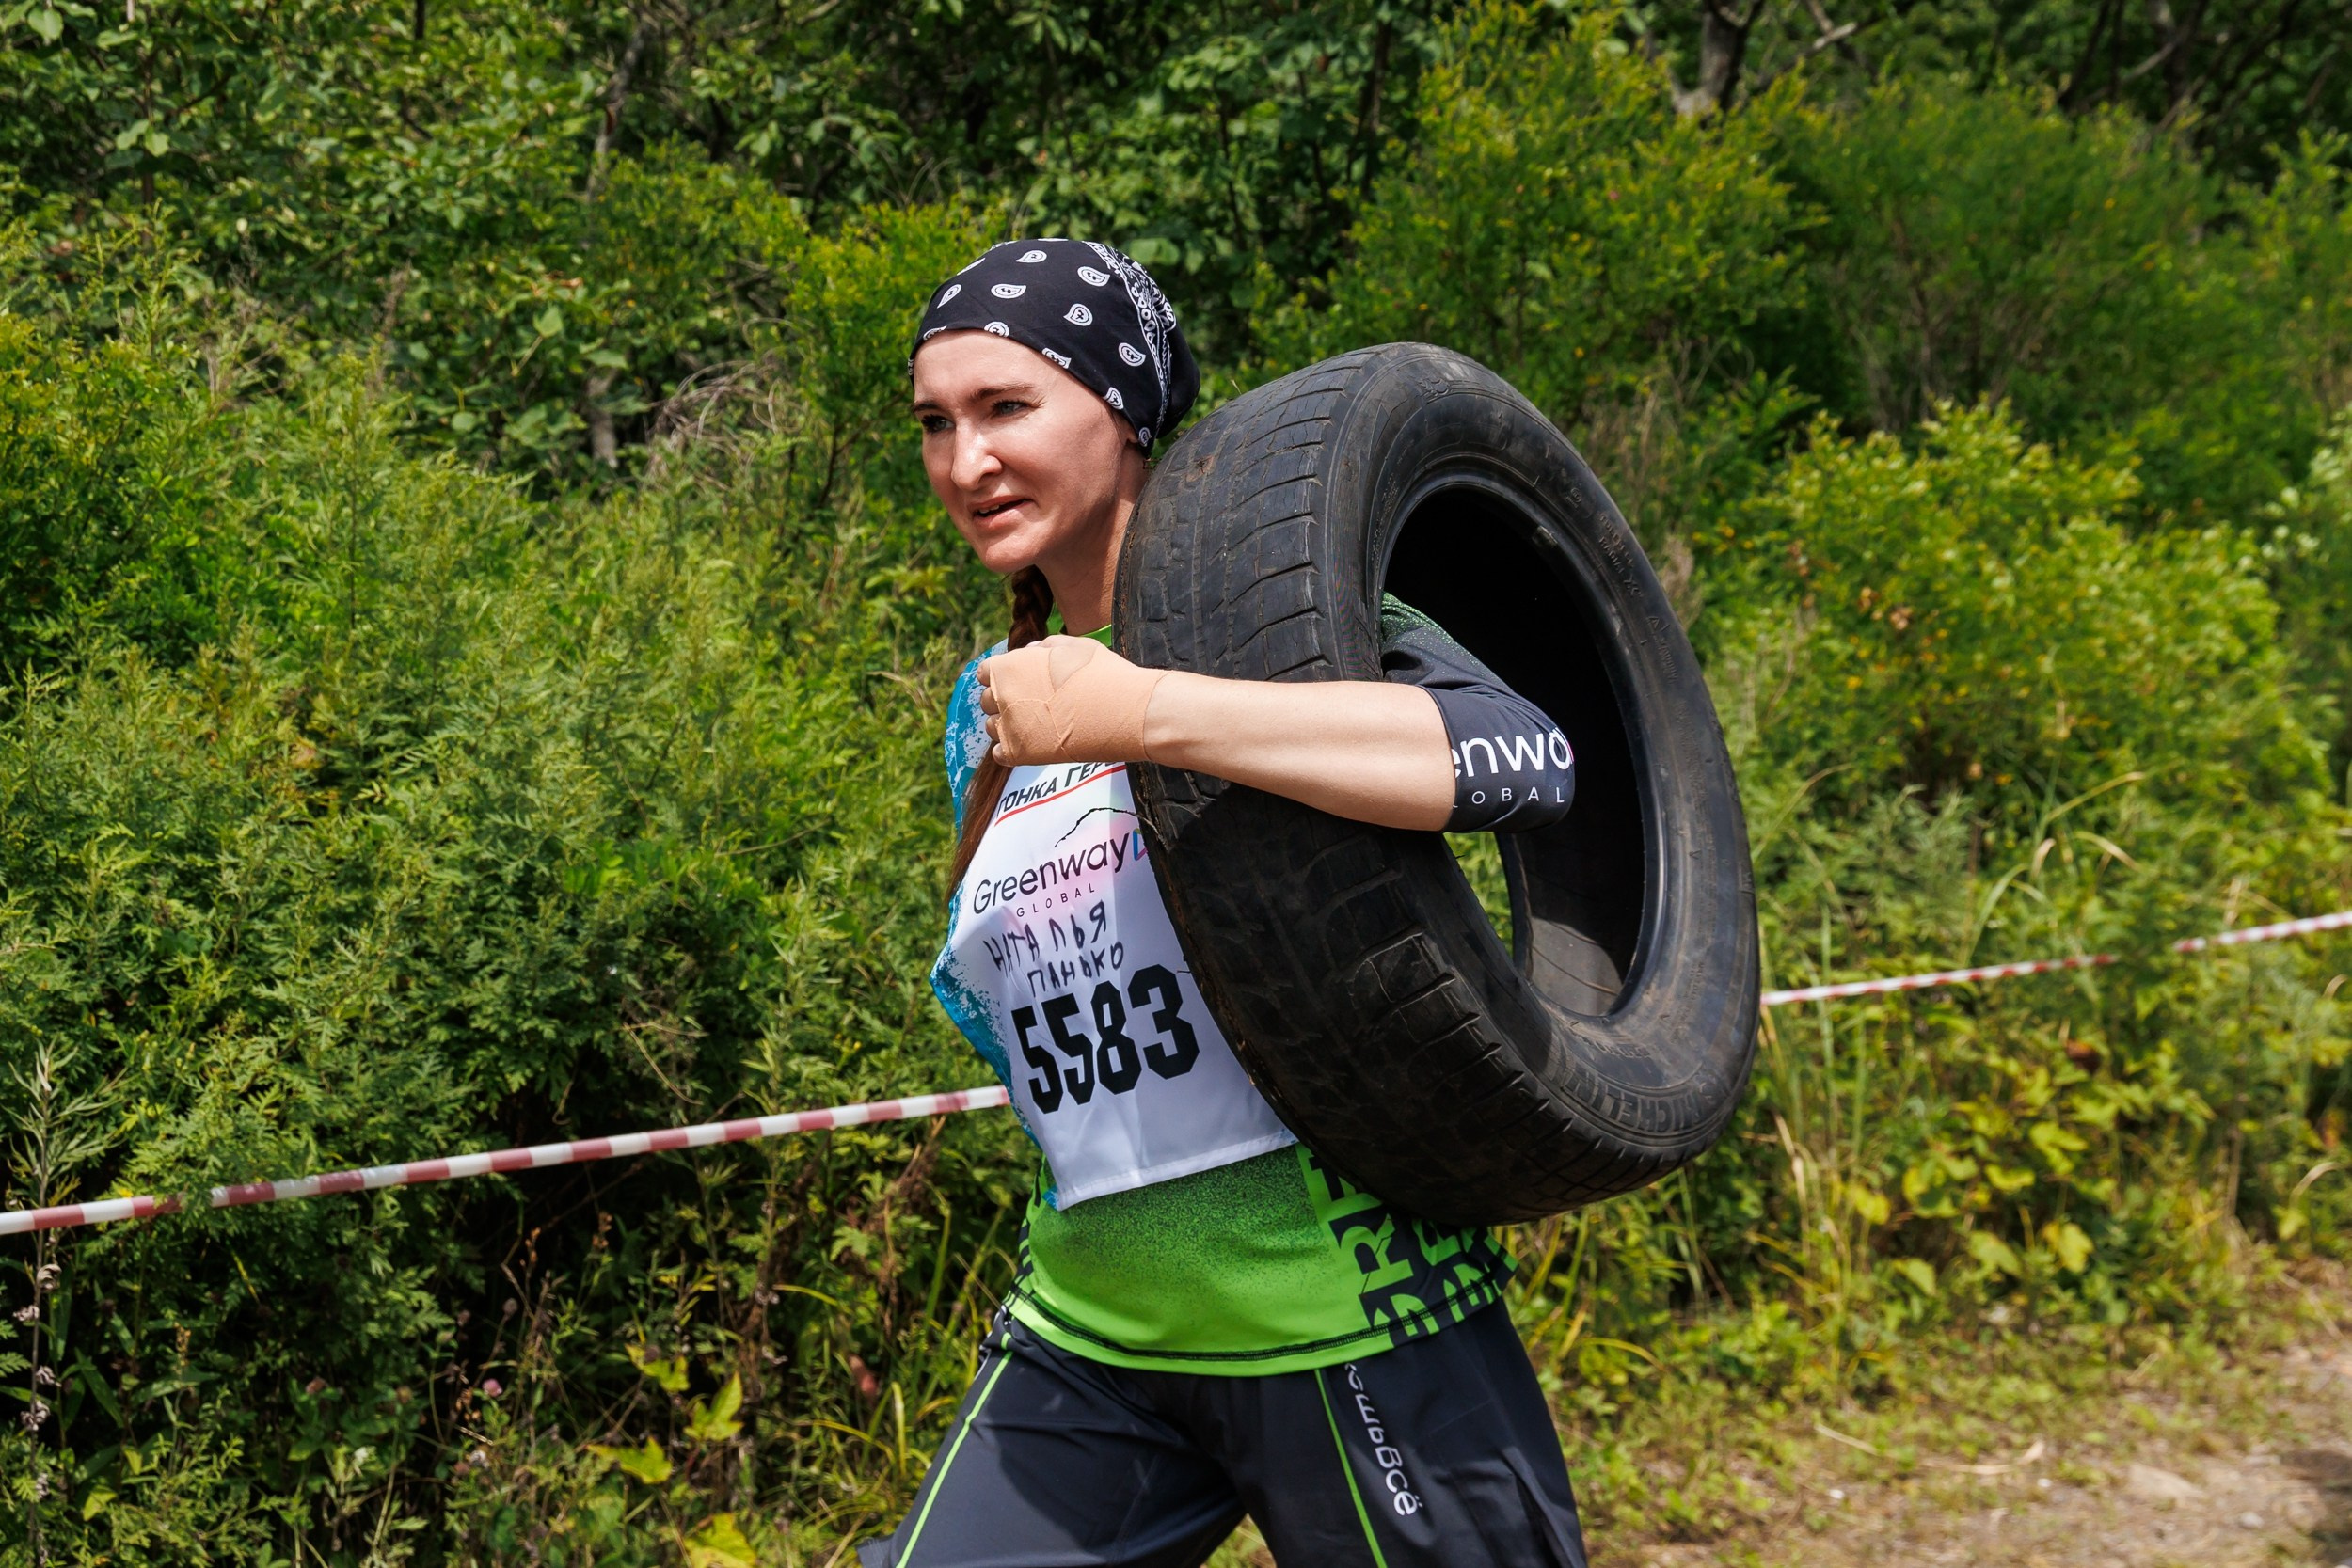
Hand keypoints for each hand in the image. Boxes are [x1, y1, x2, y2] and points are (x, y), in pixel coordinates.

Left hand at [978, 635, 1170, 764]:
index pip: (985, 672)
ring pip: (992, 727)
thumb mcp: (1073, 646)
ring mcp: (1010, 727)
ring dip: (1007, 725)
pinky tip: (1032, 743)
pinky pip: (999, 753)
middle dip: (1003, 700)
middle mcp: (1003, 696)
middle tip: (1031, 703)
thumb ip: (1043, 647)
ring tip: (1035, 724)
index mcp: (1010, 666)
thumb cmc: (1103, 674)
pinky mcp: (1021, 754)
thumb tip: (1028, 652)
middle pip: (987, 700)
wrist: (1126, 711)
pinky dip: (1010, 749)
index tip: (1018, 681)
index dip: (1001, 676)